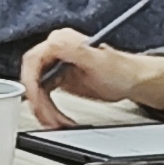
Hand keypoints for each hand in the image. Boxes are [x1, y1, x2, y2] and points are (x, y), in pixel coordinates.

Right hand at [20, 29, 163, 126]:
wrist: (133, 80)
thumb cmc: (122, 69)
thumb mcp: (98, 59)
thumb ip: (75, 49)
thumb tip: (54, 42)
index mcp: (60, 41)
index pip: (32, 61)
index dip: (30, 84)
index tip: (35, 101)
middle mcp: (55, 52)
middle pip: (32, 79)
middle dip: (39, 103)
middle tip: (49, 119)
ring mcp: (55, 66)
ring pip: (36, 91)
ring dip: (43, 110)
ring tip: (56, 123)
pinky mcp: (58, 79)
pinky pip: (44, 97)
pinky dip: (48, 111)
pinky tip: (57, 119)